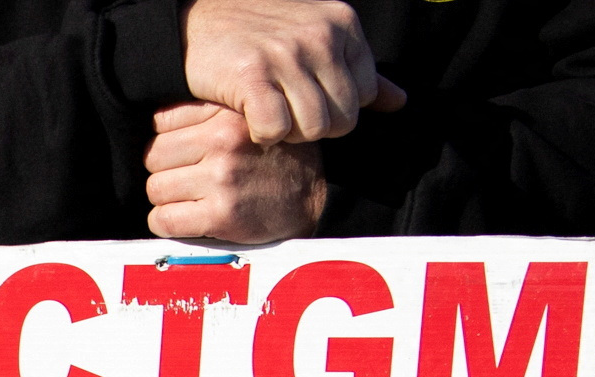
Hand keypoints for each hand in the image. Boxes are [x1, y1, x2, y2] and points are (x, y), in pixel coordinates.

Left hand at [145, 100, 329, 243]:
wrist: (314, 198)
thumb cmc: (273, 157)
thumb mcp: (250, 117)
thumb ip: (210, 112)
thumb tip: (155, 119)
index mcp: (228, 112)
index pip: (161, 121)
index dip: (169, 139)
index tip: (185, 150)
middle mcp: (225, 140)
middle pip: (153, 155)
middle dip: (165, 169)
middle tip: (188, 176)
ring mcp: (222, 177)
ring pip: (155, 188)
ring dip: (167, 198)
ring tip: (192, 197)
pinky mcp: (221, 214)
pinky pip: (163, 220)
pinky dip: (166, 223)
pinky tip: (187, 218)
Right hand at [181, 0, 401, 143]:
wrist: (197, 23)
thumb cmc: (259, 36)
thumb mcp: (317, 39)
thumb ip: (359, 71)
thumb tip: (398, 102)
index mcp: (342, 23)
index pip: (363, 95)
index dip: (333, 109)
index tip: (304, 100)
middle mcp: (320, 35)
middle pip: (341, 118)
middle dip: (313, 127)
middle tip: (286, 114)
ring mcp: (287, 54)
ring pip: (312, 129)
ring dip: (288, 135)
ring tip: (269, 117)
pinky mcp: (252, 75)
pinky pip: (276, 129)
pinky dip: (262, 136)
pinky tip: (249, 120)